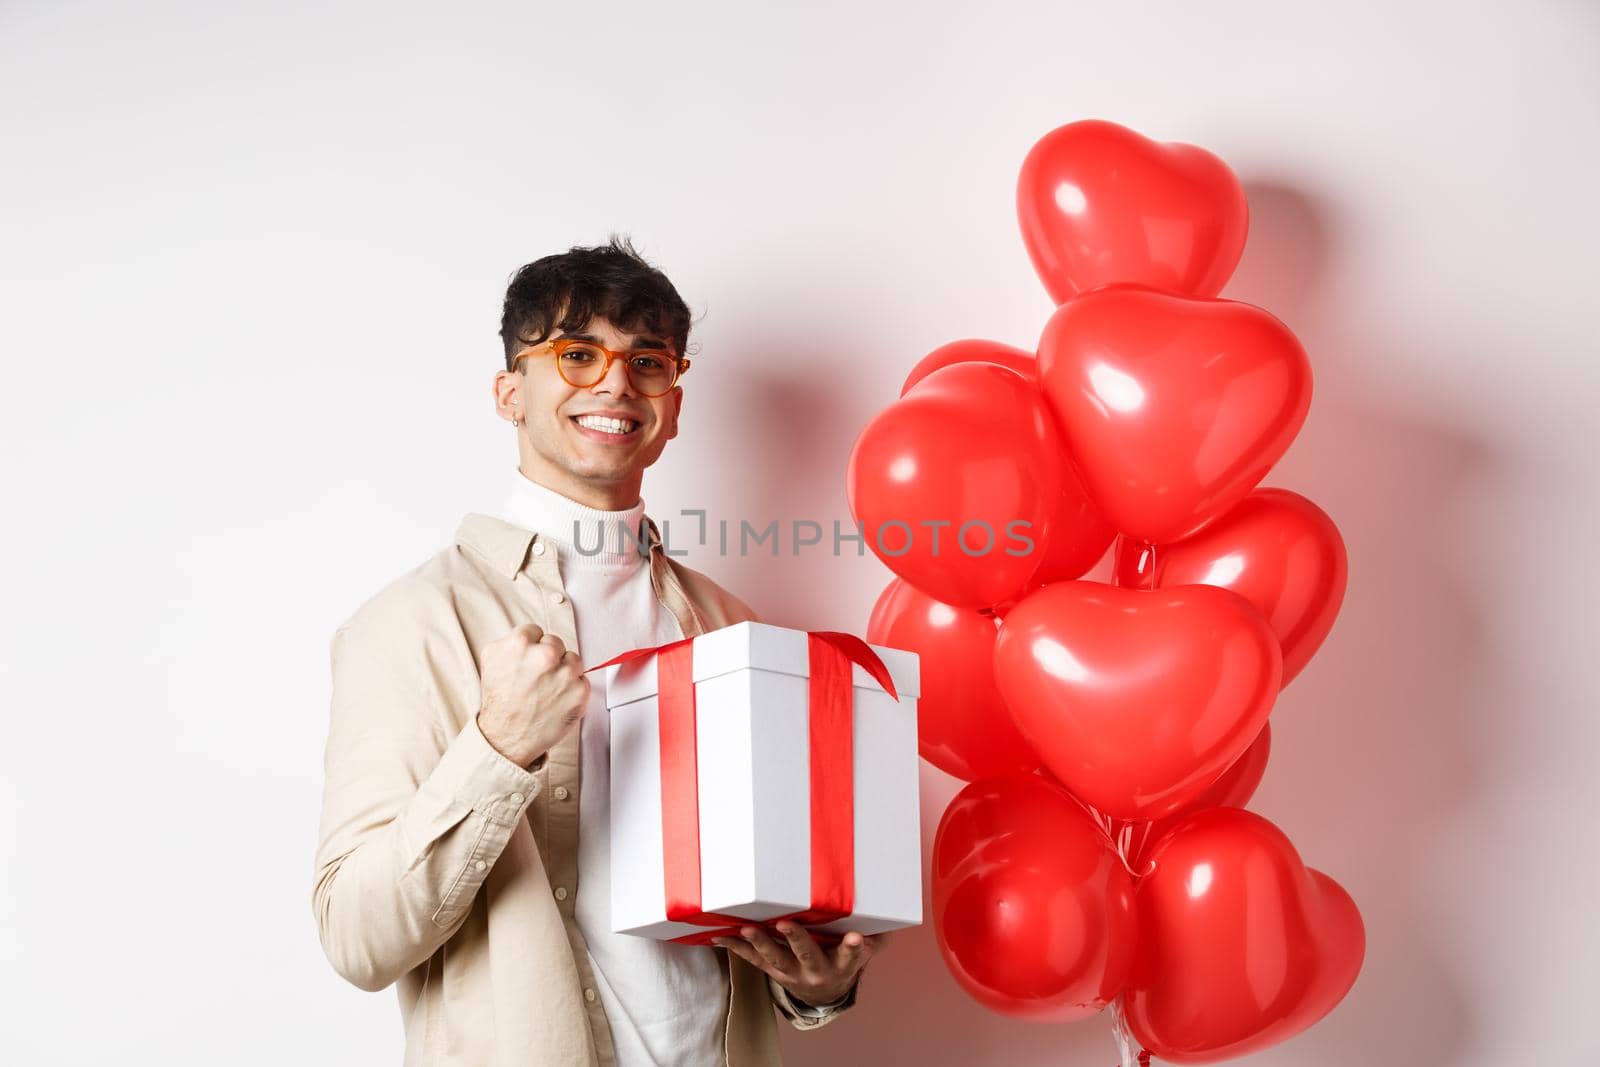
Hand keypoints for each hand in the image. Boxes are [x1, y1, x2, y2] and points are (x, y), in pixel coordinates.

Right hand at [475, 623, 588, 767]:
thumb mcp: (491, 659)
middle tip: (537, 678)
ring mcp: (565, 674)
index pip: (537, 632)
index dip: (532, 648)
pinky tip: (556, 700)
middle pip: (556, 644)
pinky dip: (572, 690)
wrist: (507, 736)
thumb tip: (529, 635)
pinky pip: (582, 681)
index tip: (528, 662)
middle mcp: (545, 656)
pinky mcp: (579, 692)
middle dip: (549, 658)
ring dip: (563, 672)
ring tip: (546, 689)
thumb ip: (510, 641)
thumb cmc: (500, 701)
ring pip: (573, 660)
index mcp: (521, 644)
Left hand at [713, 921, 884, 1007]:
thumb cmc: (843, 959)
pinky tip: (721, 935)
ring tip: (747, 929)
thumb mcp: (863, 949)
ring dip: (760, 942)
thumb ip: (876, 933)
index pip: (852, 955)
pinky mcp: (773, 971)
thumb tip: (895, 910)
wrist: (823, 994)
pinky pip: (753, 960)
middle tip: (785, 924)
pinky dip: (736, 948)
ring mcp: (792, 972)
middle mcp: (817, 969)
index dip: (853, 947)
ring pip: (775, 958)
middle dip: (796, 939)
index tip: (856, 938)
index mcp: (842, 963)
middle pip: (807, 954)